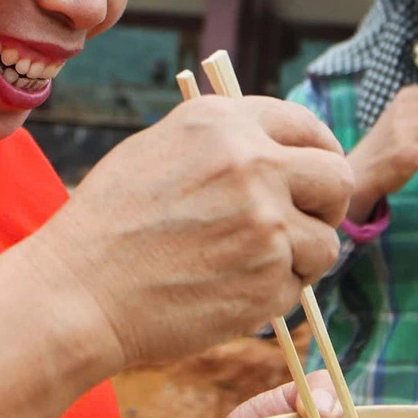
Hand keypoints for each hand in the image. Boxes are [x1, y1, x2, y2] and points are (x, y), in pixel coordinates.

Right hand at [32, 95, 354, 369]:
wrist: (79, 292)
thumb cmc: (108, 224)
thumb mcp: (158, 149)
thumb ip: (222, 143)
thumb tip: (277, 151)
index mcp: (224, 122)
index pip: (307, 128)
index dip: (318, 155)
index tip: (315, 179)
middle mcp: (254, 163)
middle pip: (339, 179)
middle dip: (327, 206)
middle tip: (300, 226)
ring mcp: (267, 223)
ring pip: (326, 242)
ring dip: (299, 259)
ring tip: (244, 266)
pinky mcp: (269, 278)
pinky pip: (298, 287)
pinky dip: (271, 295)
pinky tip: (224, 291)